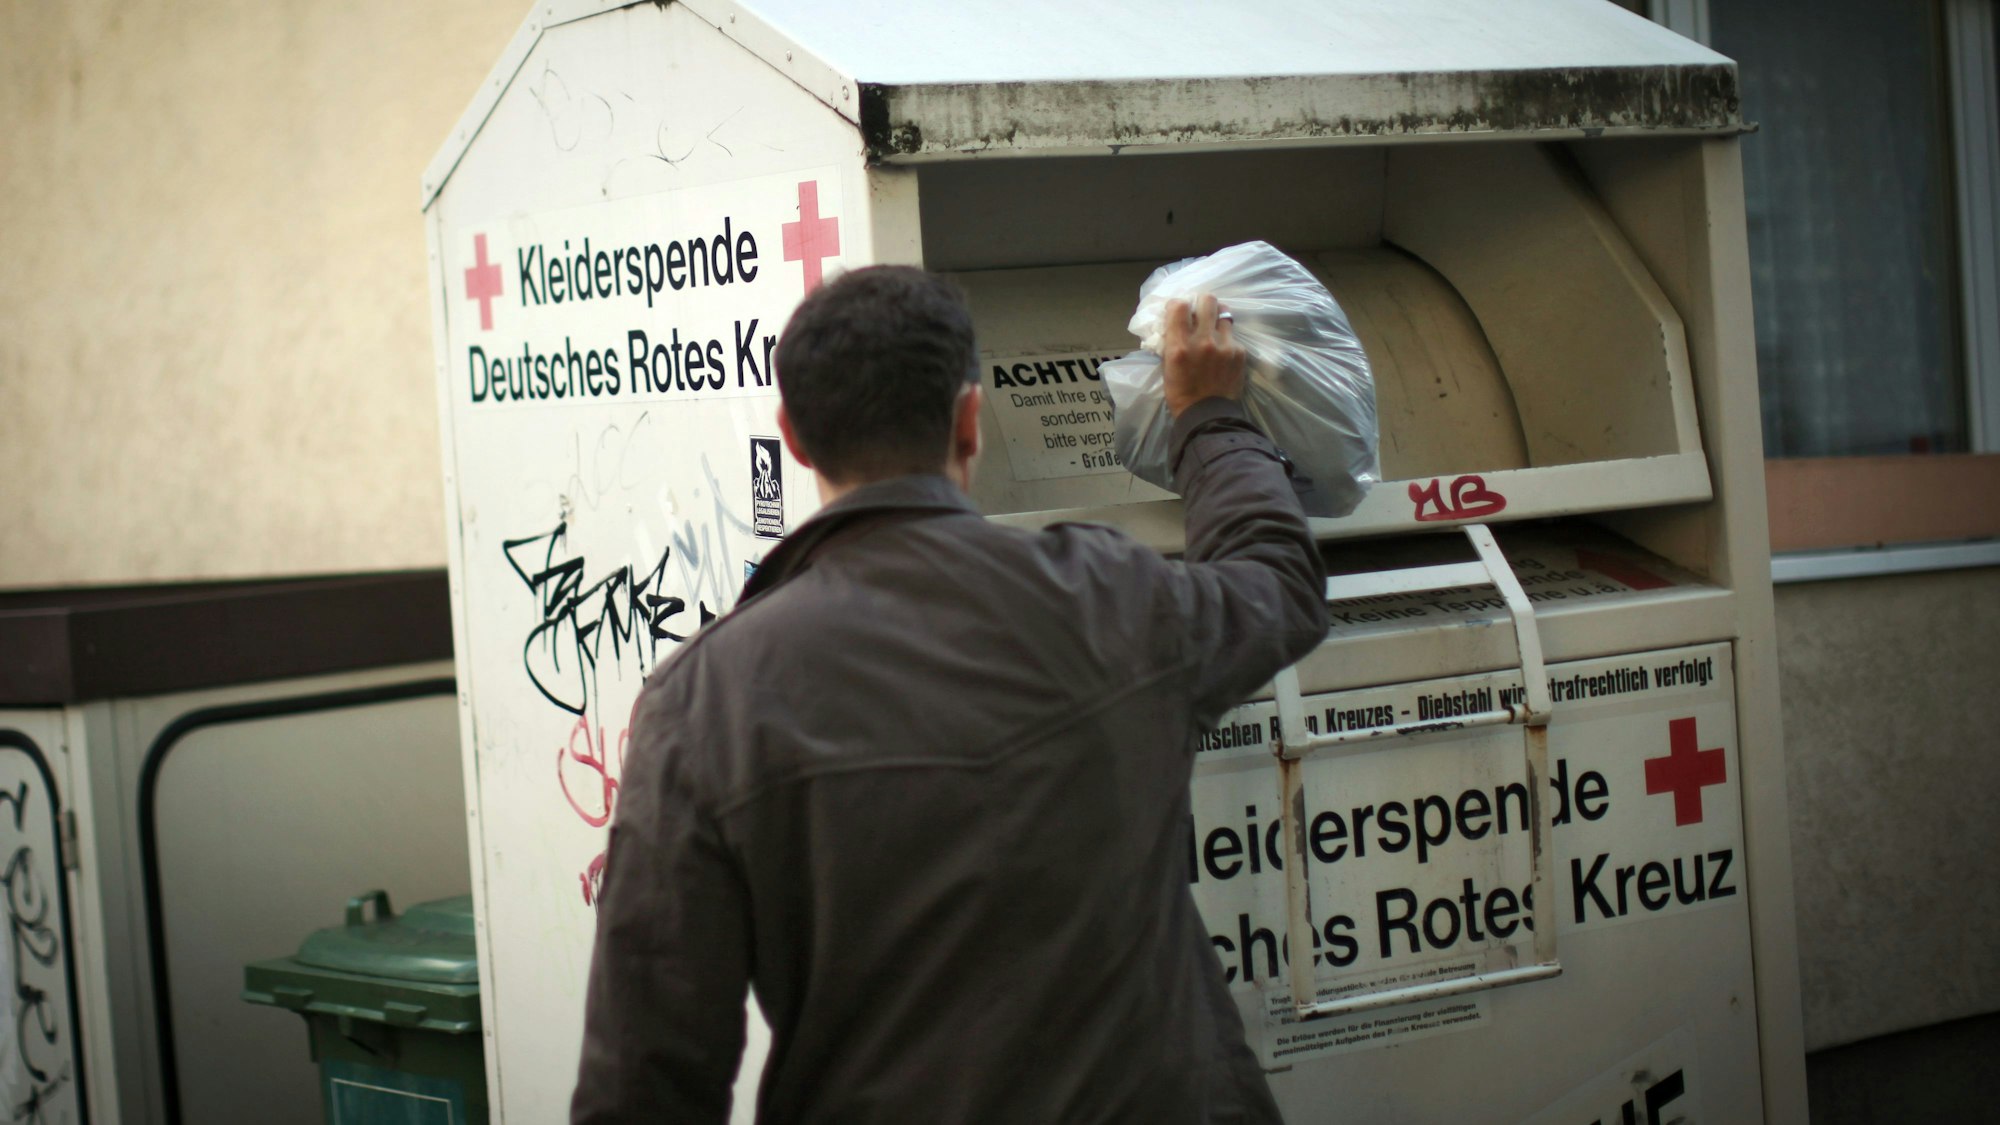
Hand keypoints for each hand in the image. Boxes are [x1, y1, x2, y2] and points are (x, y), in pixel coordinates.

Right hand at [1161, 294, 1244, 416]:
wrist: (1208, 416)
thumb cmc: (1181, 393)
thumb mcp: (1167, 366)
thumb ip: (1172, 342)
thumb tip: (1175, 324)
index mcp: (1180, 346)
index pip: (1179, 306)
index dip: (1178, 304)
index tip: (1178, 311)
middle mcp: (1203, 341)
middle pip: (1207, 300)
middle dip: (1203, 303)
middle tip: (1201, 312)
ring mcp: (1224, 345)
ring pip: (1224, 312)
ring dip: (1217, 316)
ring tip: (1214, 326)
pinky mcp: (1239, 352)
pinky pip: (1232, 335)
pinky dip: (1226, 339)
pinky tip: (1223, 351)